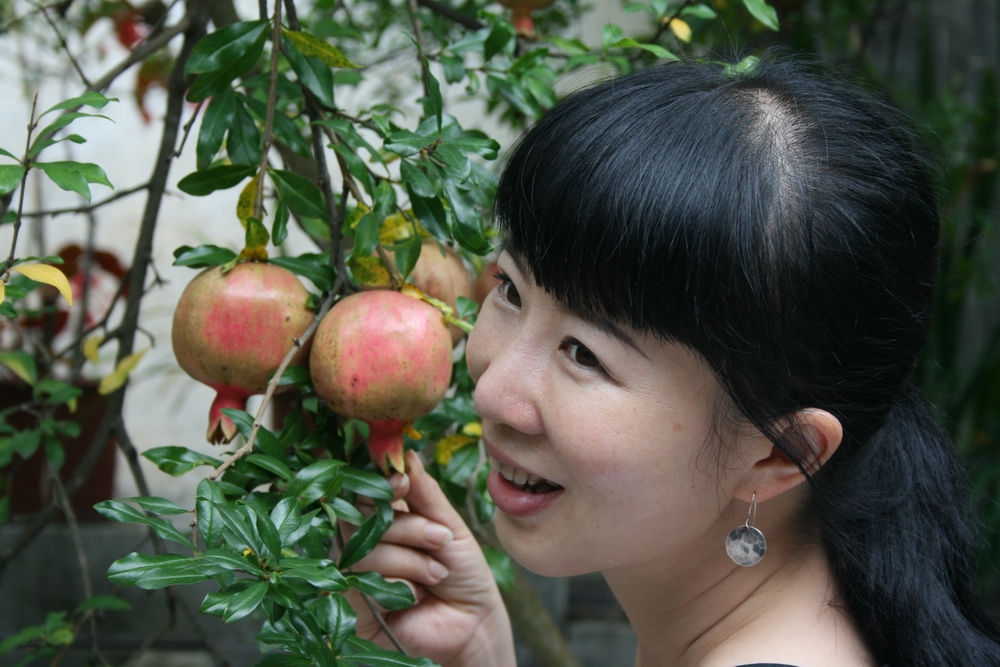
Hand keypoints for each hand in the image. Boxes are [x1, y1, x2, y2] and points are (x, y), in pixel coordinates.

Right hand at [346, 450, 515, 666]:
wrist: (473, 625)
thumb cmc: (463, 574)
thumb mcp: (450, 527)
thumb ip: (426, 494)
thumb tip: (406, 455)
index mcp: (387, 518)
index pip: (368, 490)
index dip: (379, 481)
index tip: (401, 481)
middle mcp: (365, 540)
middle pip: (363, 513)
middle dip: (408, 525)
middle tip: (440, 538)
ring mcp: (356, 570)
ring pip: (367, 545)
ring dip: (411, 558)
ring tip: (438, 573)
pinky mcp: (351, 602)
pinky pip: (365, 578)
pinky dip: (401, 585)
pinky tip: (416, 597)